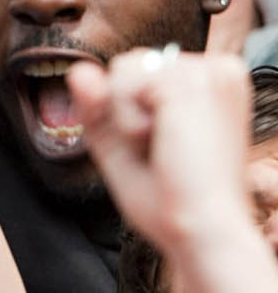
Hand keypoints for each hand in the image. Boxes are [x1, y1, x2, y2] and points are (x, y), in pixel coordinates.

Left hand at [68, 49, 253, 250]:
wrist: (199, 228)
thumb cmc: (169, 199)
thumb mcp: (122, 148)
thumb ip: (98, 108)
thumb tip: (76, 69)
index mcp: (212, 83)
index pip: (141, 72)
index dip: (128, 110)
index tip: (160, 147)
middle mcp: (217, 69)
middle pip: (129, 64)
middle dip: (125, 110)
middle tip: (161, 150)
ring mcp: (208, 70)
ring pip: (123, 68)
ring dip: (125, 117)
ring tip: (163, 146)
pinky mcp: (190, 80)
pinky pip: (122, 82)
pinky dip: (125, 120)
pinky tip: (160, 141)